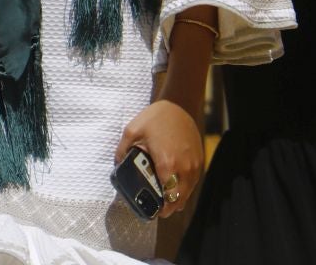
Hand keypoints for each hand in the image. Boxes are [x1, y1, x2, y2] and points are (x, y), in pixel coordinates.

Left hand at [115, 99, 203, 220]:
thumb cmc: (156, 118)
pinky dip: (185, 188)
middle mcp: (184, 168)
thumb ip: (122, 150)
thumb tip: (117, 164)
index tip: (154, 211)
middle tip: (160, 209)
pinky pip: (193, 181)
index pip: (167, 196)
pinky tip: (176, 186)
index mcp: (167, 164)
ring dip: (179, 199)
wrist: (179, 105)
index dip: (162, 207)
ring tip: (167, 201)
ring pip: (188, 192)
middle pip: (180, 198)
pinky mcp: (199, 160)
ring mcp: (193, 165)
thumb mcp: (132, 130)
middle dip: (170, 207)